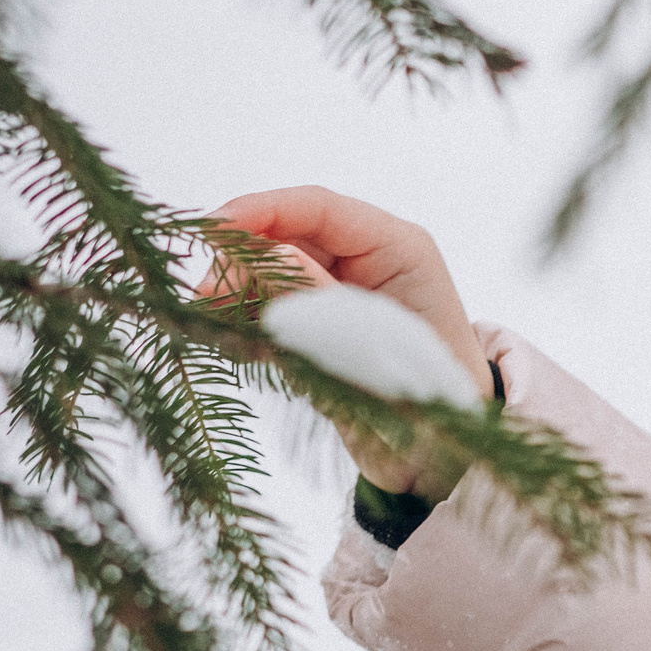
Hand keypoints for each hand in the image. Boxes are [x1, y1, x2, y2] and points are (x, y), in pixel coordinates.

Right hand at [200, 186, 491, 500]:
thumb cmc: (431, 390)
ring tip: (211, 318)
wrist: (446, 441)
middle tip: (205, 296)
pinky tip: (228, 336)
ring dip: (236, 288)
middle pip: (287, 233)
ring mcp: (343, 284)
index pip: (319, 208)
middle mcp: (370, 256)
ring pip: (272, 267)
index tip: (211, 232)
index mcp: (399, 248)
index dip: (260, 211)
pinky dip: (246, 315)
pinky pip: (272, 301)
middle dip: (240, 258)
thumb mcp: (376, 343)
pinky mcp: (321, 314)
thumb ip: (323, 297)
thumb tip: (273, 255)